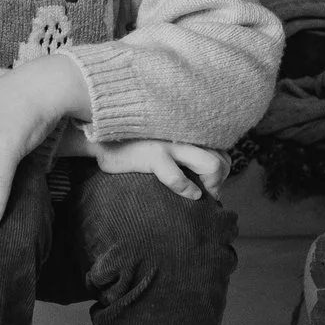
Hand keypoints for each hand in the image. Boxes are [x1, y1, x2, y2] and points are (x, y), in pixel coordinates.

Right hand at [88, 138, 228, 199]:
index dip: (223, 169)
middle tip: (208, 192)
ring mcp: (171, 144)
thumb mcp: (165, 139)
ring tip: (202, 194)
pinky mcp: (154, 155)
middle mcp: (185, 133)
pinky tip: (190, 195)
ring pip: (212, 165)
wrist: (101, 138)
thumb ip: (185, 146)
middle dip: (220, 180)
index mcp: (188, 129)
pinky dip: (188, 190)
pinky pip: (179, 178)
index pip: (222, 149)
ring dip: (212, 184)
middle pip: (223, 158)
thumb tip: (207, 168)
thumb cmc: (134, 144)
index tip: (210, 182)